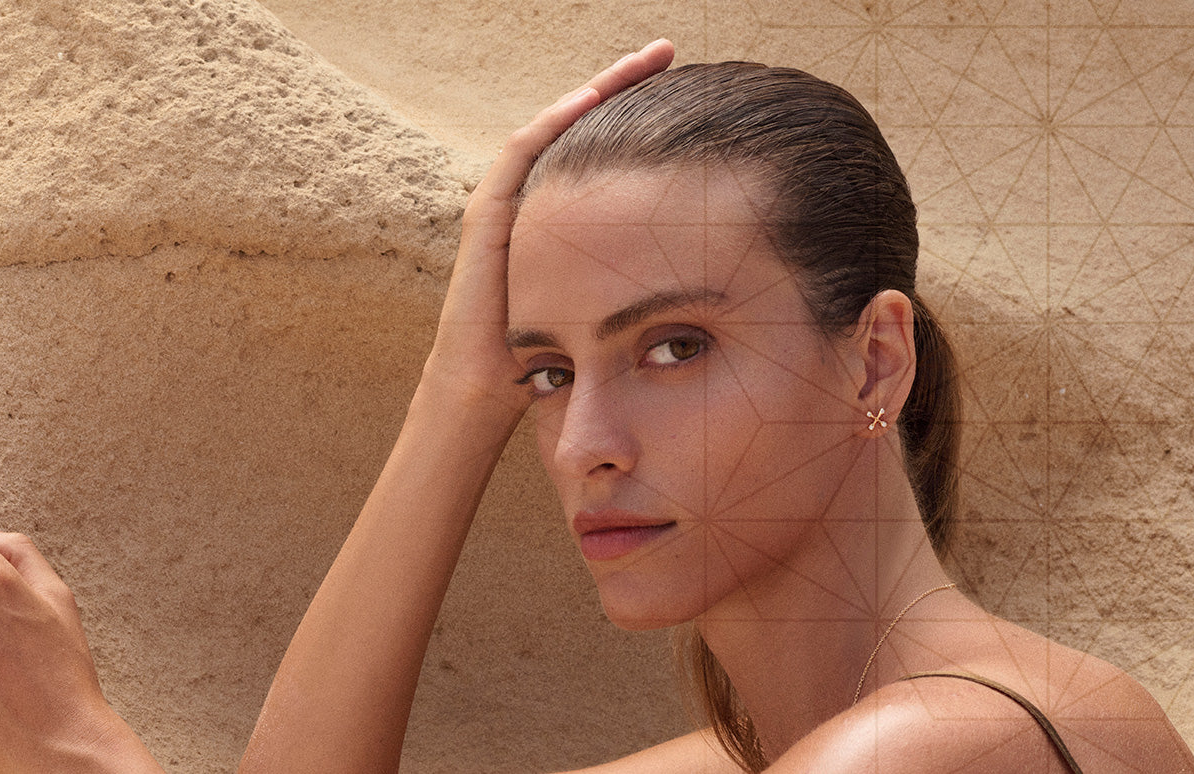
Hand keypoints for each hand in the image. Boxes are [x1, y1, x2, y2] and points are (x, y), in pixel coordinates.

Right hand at [419, 38, 675, 411]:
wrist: (488, 386)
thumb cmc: (550, 354)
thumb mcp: (609, 299)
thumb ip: (640, 272)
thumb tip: (705, 265)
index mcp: (562, 214)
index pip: (603, 146)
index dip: (639, 113)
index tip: (686, 89)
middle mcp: (533, 198)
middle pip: (580, 124)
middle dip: (622, 84)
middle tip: (665, 52)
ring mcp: (507, 202)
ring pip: (552, 126)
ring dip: (594, 90)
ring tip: (638, 61)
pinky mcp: (487, 215)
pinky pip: (520, 154)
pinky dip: (554, 123)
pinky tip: (589, 100)